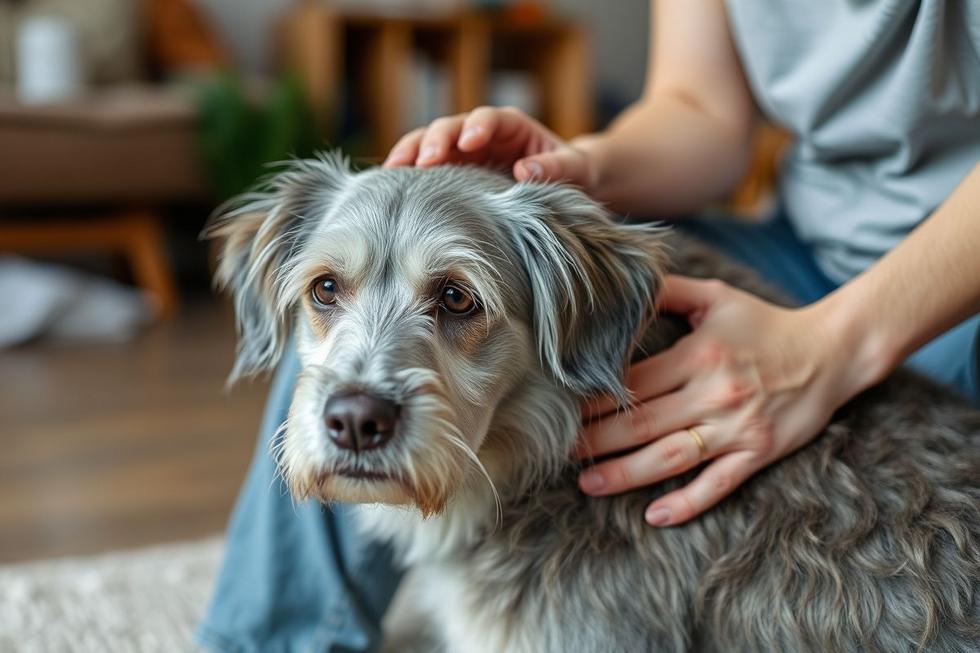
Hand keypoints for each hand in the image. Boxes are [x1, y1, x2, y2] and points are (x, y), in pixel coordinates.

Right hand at [383, 106, 597, 189]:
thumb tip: (526, 171)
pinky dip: (407, 172)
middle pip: (452, 126)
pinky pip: (425, 167)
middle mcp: (482, 133)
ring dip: (411, 154)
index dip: (477, 126)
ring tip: (393, 172)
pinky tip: (389, 185)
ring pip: (430, 143)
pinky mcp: (452, 171)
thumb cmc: (575, 173)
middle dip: (436, 140)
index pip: (490, 118)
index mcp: (512, 126)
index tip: (469, 142)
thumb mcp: (576, 169)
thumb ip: (555, 168)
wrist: (567, 183)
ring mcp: (463, 152)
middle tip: (424, 162)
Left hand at [577, 275, 872, 525]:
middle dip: (596, 440)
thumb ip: (667, 292)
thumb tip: (623, 287)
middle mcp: (715, 393)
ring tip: (588, 484)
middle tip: (560, 451)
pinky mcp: (759, 453)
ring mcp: (738, 427)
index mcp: (698, 355)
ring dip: (626, 474)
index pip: (634, 383)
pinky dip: (688, 503)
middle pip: (643, 423)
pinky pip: (719, 484)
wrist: (832, 351)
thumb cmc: (765, 323)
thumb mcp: (715, 298)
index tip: (562, 410)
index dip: (595, 400)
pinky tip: (655, 516)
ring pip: (672, 457)